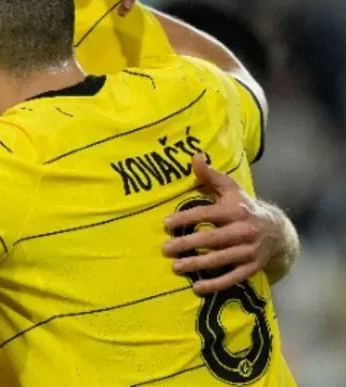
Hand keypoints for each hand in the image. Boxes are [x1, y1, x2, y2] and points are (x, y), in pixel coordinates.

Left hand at [162, 154, 284, 293]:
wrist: (278, 231)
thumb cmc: (244, 206)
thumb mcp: (230, 188)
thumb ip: (210, 176)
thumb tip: (194, 156)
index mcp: (234, 211)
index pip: (205, 215)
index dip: (185, 219)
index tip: (165, 224)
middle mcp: (243, 231)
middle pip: (210, 239)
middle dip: (186, 244)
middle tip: (165, 249)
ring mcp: (248, 251)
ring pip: (220, 259)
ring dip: (196, 264)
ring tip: (175, 267)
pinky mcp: (252, 267)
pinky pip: (232, 277)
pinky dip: (215, 284)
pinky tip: (197, 287)